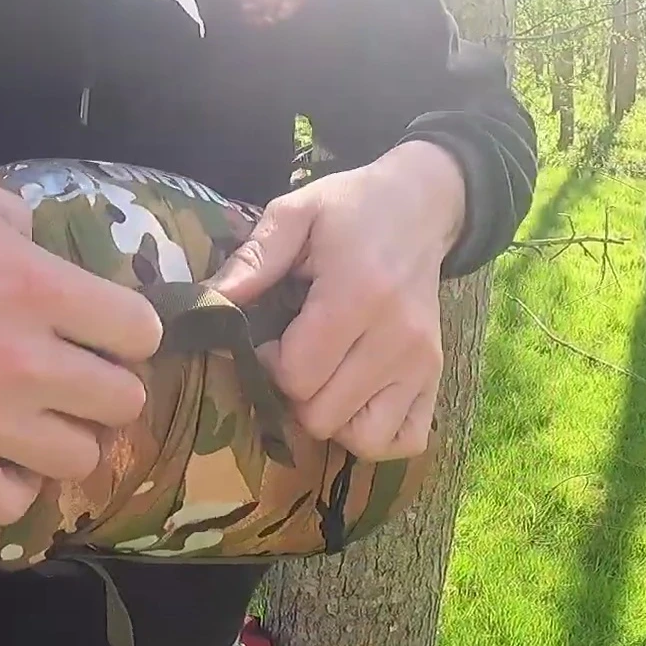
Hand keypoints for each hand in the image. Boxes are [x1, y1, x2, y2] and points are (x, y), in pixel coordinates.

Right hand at [0, 163, 163, 523]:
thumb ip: (14, 218)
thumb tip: (39, 241)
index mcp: (38, 285)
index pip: (140, 331)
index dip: (126, 331)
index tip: (103, 331)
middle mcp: (26, 360)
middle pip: (124, 401)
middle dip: (105, 387)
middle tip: (72, 379)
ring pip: (81, 458)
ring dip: (66, 439)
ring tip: (38, 423)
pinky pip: (13, 504)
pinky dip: (12, 486)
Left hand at [204, 140, 466, 459]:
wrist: (420, 205)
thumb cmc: (351, 209)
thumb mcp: (296, 213)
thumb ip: (252, 260)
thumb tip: (207, 304)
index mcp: (358, 295)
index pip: (298, 375)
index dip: (268, 366)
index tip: (268, 339)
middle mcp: (398, 338)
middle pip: (322, 414)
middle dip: (293, 395)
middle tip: (292, 357)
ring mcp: (423, 364)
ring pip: (361, 438)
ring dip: (330, 418)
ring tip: (322, 379)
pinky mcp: (437, 377)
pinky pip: (404, 441)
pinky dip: (374, 433)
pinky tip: (354, 400)